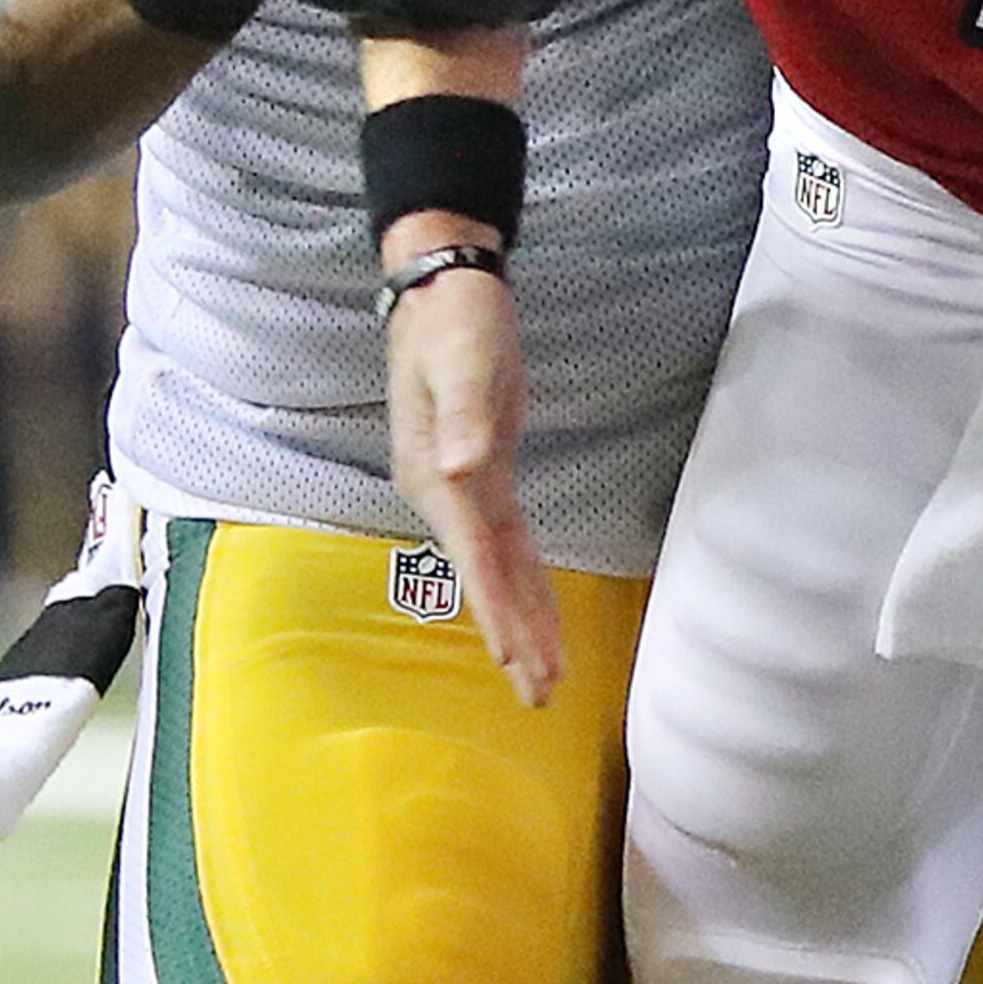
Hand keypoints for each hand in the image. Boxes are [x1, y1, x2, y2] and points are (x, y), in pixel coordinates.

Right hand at [383, 232, 565, 701]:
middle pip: (488, 578)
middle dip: (515, 638)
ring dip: (524, 619)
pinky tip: (540, 611)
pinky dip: (528, 578)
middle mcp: (447, 494)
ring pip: (501, 568)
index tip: (518, 662)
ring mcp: (463, 486)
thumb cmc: (453, 321)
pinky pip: (509, 540)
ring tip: (546, 676)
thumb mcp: (464, 360)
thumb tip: (463, 469)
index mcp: (436, 478)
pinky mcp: (486, 471)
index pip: (475, 559)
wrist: (442, 288)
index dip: (499, 611)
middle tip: (543, 696)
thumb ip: (465, 417)